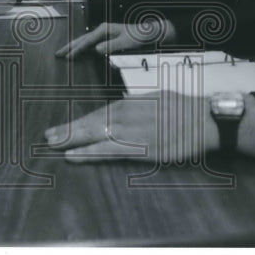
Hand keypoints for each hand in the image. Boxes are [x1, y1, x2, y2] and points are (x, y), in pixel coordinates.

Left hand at [43, 91, 217, 162]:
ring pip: (96, 135)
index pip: (100, 113)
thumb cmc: (185, 110)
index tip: (64, 127)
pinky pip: (109, 151)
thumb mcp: (158, 99)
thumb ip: (138, 107)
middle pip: (92, 122)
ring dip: (72, 140)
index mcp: (133, 102)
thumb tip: (124, 111)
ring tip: (52, 144)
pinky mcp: (142, 149)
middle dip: (69, 129)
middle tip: (47, 137)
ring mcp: (134, 131)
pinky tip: (73, 155)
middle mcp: (129, 114)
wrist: (206, 119)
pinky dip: (89, 153)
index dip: (80, 122)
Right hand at [54, 19, 174, 57]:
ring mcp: (103, 34)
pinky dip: (82, 49)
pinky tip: (78, 54)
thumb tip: (96, 50)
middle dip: (70, 47)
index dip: (76, 49)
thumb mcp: (125, 42)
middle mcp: (102, 30)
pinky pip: (90, 44)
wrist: (147, 33)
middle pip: (82, 39)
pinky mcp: (105, 39)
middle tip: (58, 54)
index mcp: (104, 29)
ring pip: (85, 42)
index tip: (68, 56)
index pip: (87, 41)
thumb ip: (110, 46)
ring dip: (74, 48)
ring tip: (63, 54)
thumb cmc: (138, 36)